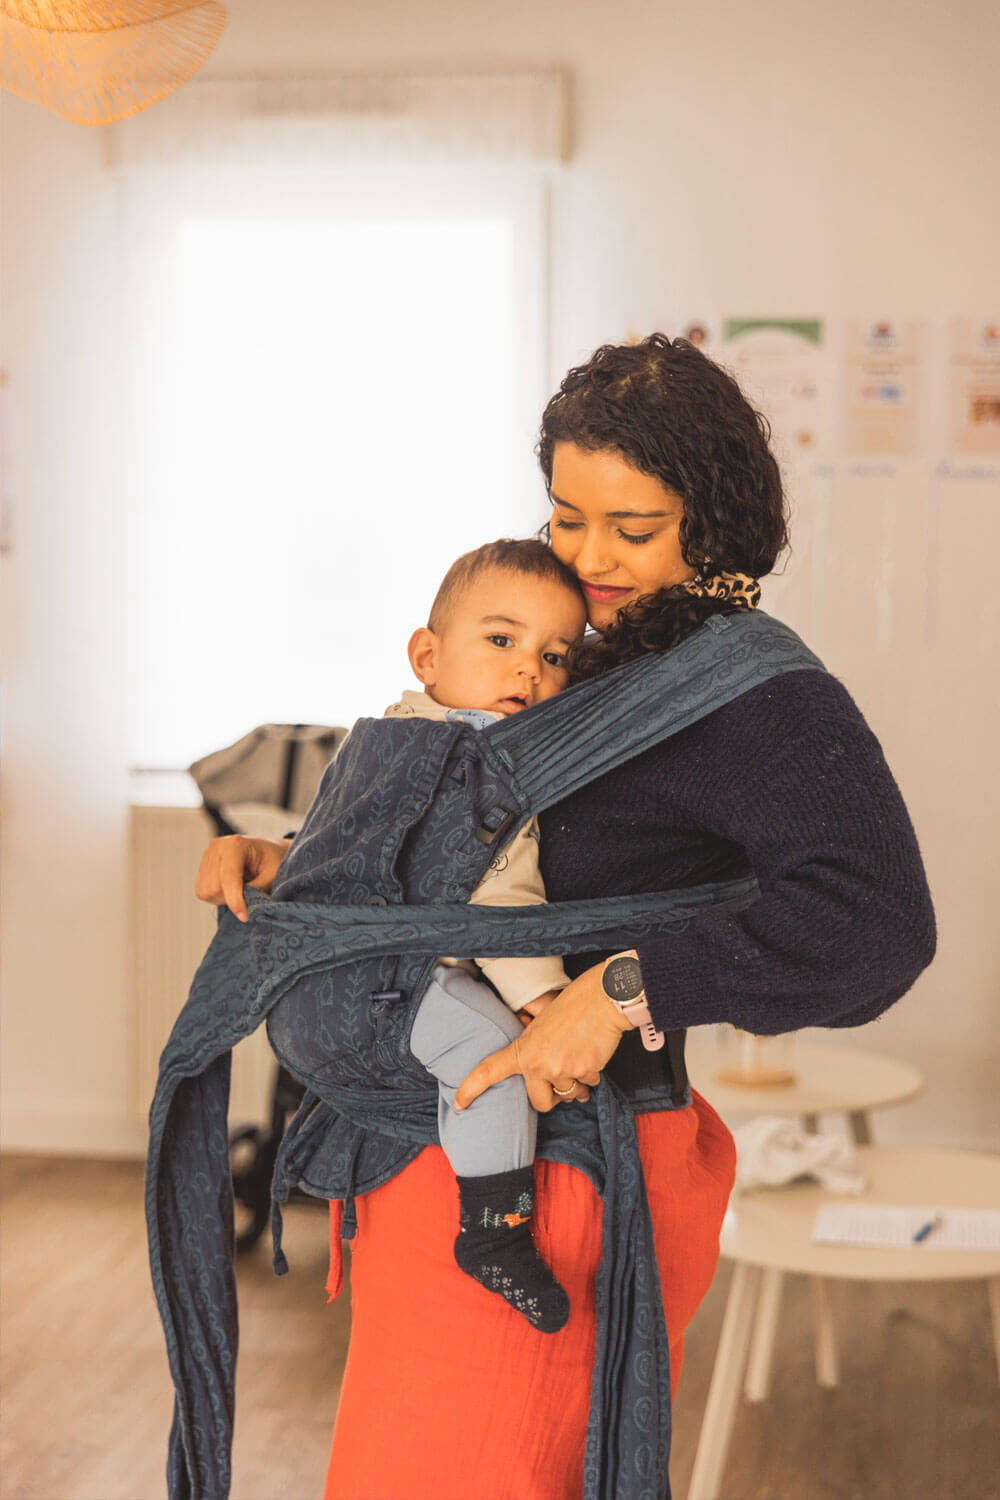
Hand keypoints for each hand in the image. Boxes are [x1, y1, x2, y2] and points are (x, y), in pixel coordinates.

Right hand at [194, 835, 290, 921]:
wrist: (268, 852)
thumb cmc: (274, 861)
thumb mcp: (272, 876)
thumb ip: (256, 891)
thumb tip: (241, 909)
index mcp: (236, 844)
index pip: (229, 877)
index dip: (235, 900)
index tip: (244, 916)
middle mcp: (217, 846)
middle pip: (214, 887)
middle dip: (231, 898)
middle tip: (249, 893)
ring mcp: (208, 854)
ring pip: (206, 891)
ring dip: (223, 898)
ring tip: (240, 888)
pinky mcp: (203, 865)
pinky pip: (203, 892)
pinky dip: (217, 896)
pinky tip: (230, 888)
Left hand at [454, 962, 632, 1112]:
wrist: (602, 998)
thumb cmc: (572, 1006)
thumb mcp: (541, 1022)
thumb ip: (532, 1046)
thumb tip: (529, 1062)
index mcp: (522, 1049)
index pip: (489, 1071)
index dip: (471, 1089)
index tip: (458, 1104)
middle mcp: (537, 1064)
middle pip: (541, 1102)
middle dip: (553, 1096)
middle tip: (562, 1077)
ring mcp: (561, 1070)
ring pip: (569, 1095)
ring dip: (576, 1085)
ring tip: (579, 1057)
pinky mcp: (584, 1072)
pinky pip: (588, 1085)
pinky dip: (591, 1075)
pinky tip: (592, 1053)